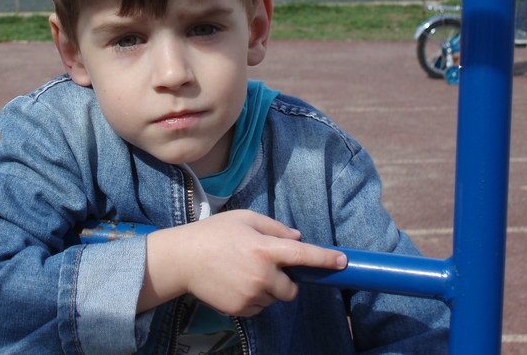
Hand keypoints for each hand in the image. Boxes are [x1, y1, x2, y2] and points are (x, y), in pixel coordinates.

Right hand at [138, 210, 346, 315]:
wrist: (183, 259)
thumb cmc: (214, 233)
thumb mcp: (244, 218)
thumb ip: (275, 228)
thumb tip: (297, 239)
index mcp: (265, 248)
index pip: (304, 256)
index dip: (326, 259)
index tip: (343, 262)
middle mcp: (262, 274)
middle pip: (292, 289)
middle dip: (286, 281)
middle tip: (266, 267)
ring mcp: (251, 294)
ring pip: (274, 299)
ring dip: (268, 289)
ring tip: (243, 272)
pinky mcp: (240, 309)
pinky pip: (259, 307)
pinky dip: (254, 298)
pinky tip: (235, 283)